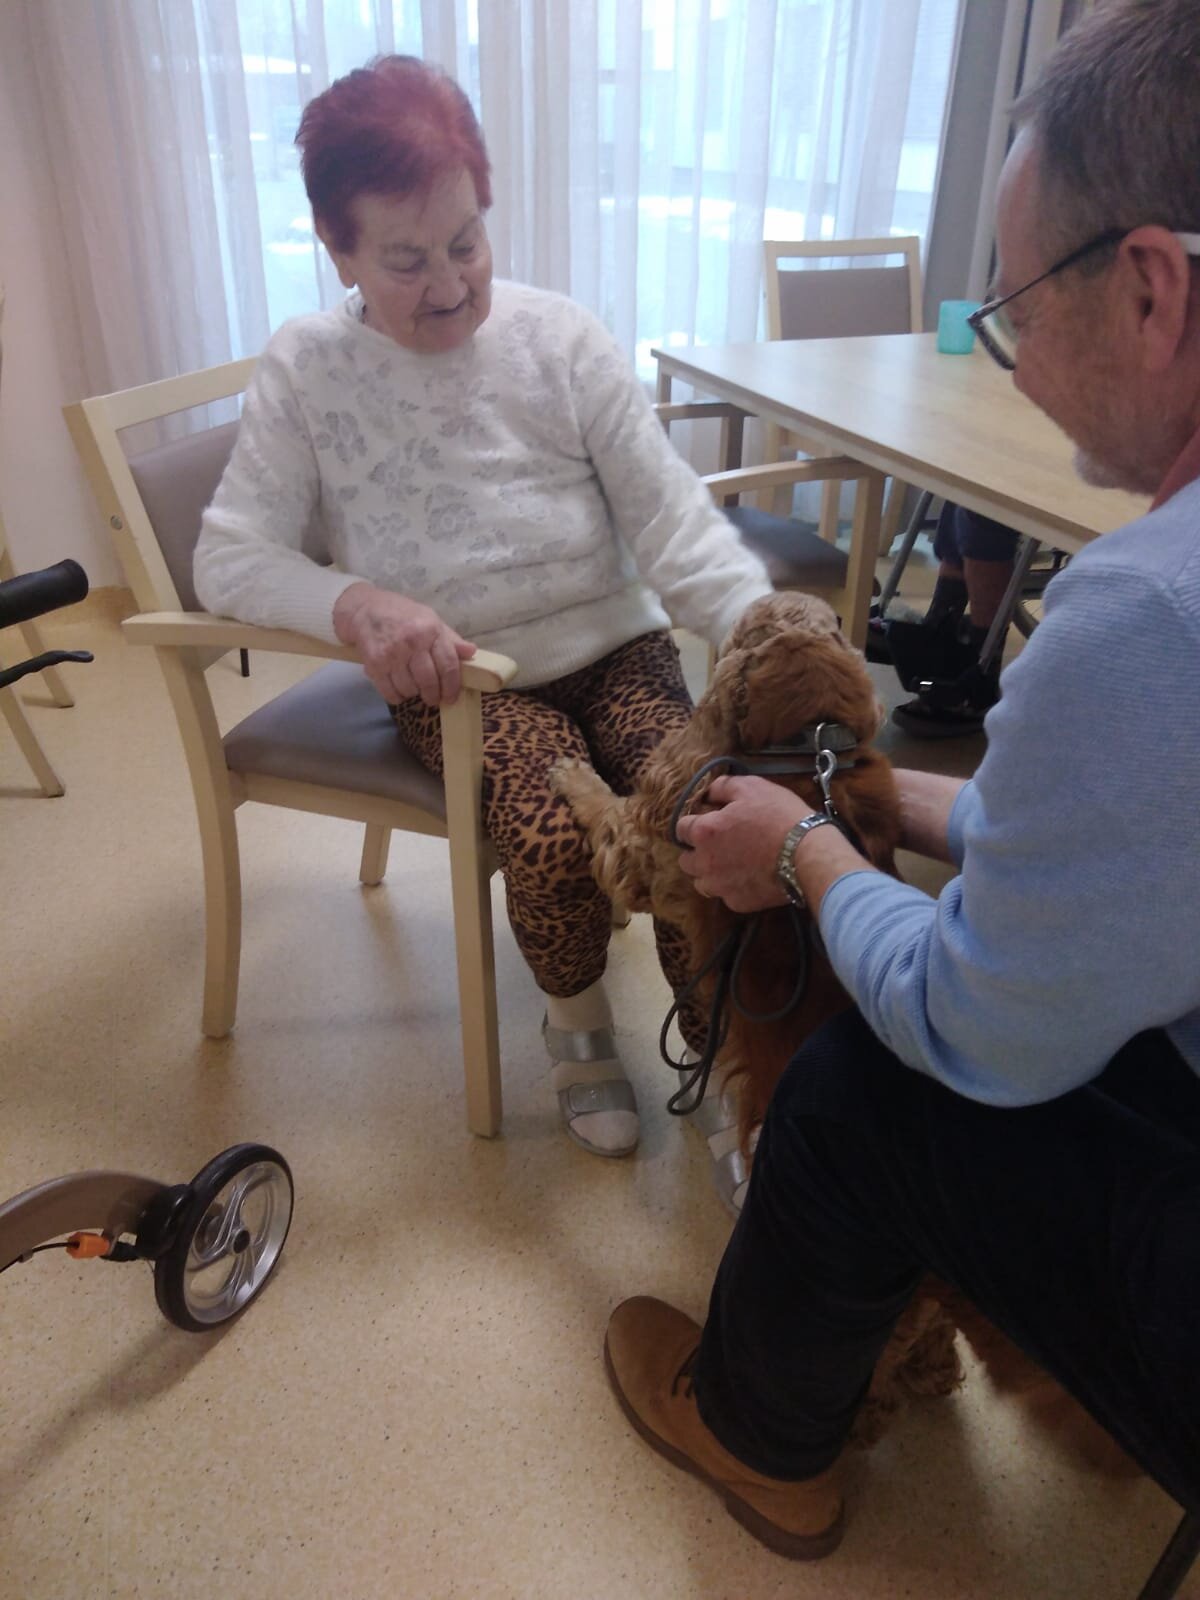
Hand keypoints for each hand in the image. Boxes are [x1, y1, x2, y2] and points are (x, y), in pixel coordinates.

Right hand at [333, 583, 476, 705]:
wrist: (364, 609)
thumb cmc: (401, 614)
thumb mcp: (430, 619)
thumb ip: (450, 639)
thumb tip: (471, 652)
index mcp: (430, 630)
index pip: (448, 665)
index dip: (452, 686)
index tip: (451, 697)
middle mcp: (412, 642)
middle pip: (429, 681)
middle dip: (433, 695)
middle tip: (433, 699)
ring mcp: (392, 654)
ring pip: (410, 689)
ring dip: (413, 694)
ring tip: (414, 687)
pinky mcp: (374, 664)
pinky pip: (390, 692)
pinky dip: (396, 697)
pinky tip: (398, 690)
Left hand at [675, 774, 812, 911]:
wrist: (807, 855)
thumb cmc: (779, 816)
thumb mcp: (752, 787)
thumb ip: (723, 787)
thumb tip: (710, 792)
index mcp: (704, 832)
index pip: (680, 829)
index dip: (693, 823)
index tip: (707, 822)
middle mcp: (705, 863)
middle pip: (686, 860)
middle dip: (698, 851)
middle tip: (721, 844)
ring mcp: (720, 886)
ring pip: (702, 882)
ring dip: (711, 873)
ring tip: (733, 863)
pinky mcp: (738, 903)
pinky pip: (726, 895)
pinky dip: (733, 887)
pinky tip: (750, 876)